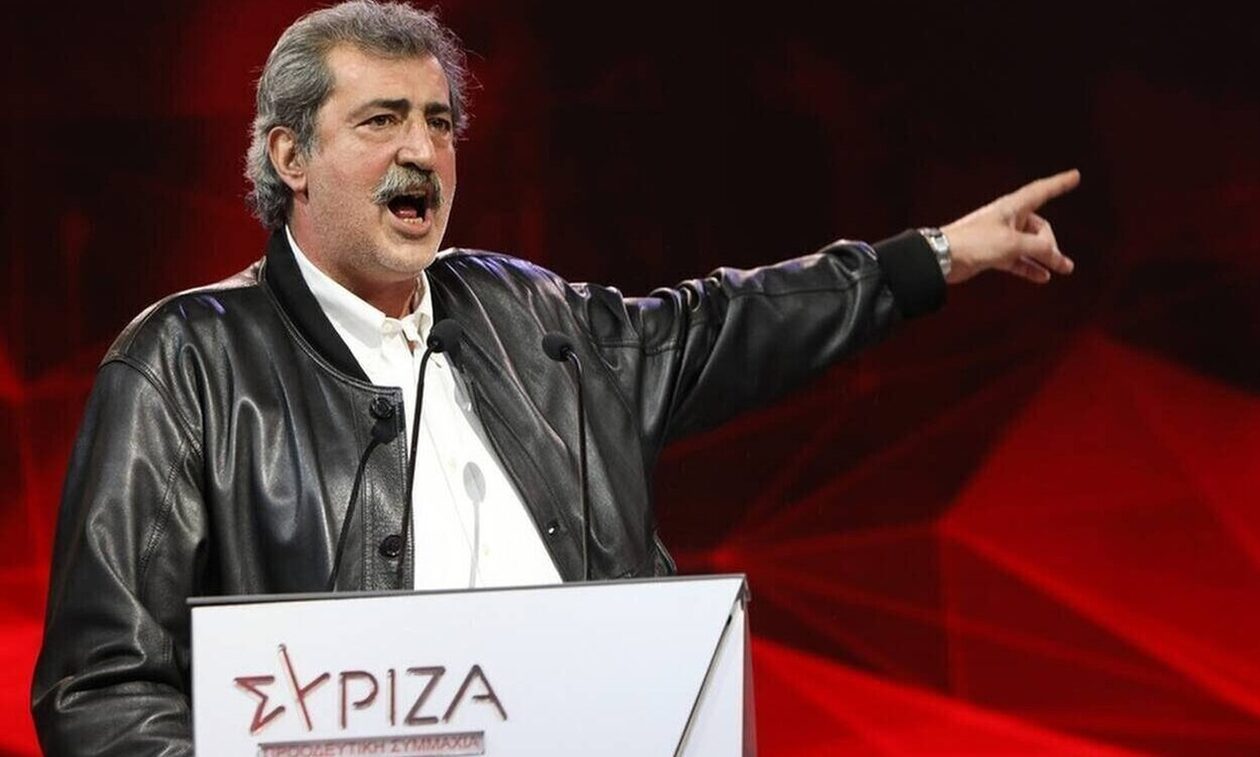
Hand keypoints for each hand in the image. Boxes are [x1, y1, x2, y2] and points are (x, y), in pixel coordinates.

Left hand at [941, 169, 1079, 284]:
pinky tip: (1042, 277)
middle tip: (1058, 262)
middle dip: (1050, 244)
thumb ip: (1039, 248)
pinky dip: (1028, 267)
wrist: (942, 257)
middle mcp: (1008, 219)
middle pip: (1039, 227)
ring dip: (1044, 257)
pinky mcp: (993, 253)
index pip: (1042, 191)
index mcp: (1012, 207)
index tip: (1075, 176)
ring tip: (1062, 269)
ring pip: (1029, 245)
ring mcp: (1001, 236)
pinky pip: (1017, 259)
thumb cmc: (975, 242)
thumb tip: (1056, 257)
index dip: (1059, 184)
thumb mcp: (1013, 244)